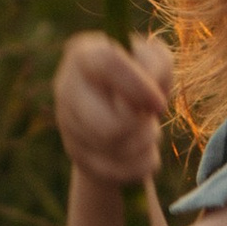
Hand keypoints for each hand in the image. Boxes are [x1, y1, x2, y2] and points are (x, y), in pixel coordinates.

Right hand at [54, 30, 175, 188]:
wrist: (120, 107)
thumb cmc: (139, 78)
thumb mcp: (154, 60)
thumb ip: (158, 65)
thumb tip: (150, 98)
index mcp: (84, 54)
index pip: (107, 64)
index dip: (138, 87)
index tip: (160, 104)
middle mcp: (66, 87)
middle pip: (109, 126)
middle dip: (140, 127)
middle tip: (148, 118)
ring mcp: (67, 124)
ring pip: (117, 150)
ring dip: (145, 142)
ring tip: (145, 128)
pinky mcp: (77, 154)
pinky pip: (122, 171)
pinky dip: (142, 163)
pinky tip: (140, 148)